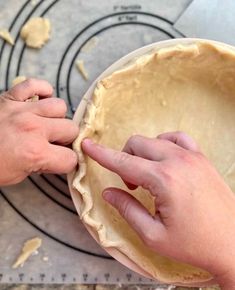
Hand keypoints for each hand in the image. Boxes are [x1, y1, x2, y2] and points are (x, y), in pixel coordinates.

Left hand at [0, 78, 77, 185]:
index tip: (62, 161)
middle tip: (54, 143)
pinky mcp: (10, 97)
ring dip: (56, 117)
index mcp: (36, 153)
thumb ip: (41, 164)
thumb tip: (55, 156)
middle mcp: (34, 129)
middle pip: (71, 129)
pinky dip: (41, 90)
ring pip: (59, 106)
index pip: (70, 158)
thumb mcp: (17, 175)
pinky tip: (40, 100)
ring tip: (46, 123)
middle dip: (66, 139)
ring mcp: (23, 110)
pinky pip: (34, 84)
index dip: (67, 162)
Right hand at [82, 132, 234, 288]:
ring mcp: (193, 157)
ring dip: (143, 154)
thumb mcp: (153, 234)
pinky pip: (178, 138)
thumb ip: (127, 209)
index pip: (123, 161)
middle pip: (137, 144)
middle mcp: (178, 161)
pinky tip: (164, 160)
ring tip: (148, 176)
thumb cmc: (195, 244)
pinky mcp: (202, 158)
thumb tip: (108, 192)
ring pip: (155, 139)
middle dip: (125, 160)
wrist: (234, 244)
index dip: (101, 154)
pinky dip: (164, 144)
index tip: (87, 144)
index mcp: (164, 180)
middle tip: (131, 185)